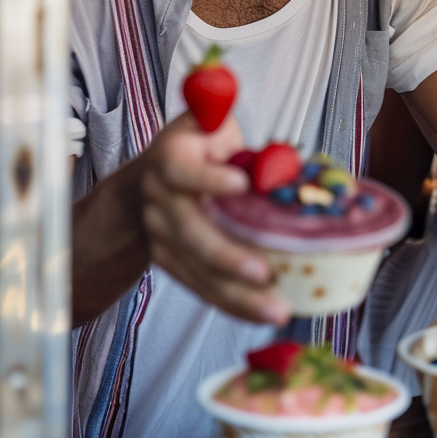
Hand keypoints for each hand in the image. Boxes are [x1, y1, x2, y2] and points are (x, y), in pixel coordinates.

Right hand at [134, 112, 290, 324]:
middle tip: (263, 272)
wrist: (153, 175)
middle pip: (189, 231)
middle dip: (227, 255)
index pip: (182, 169)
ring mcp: (160, 234)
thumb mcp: (216, 124)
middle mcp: (159, 198)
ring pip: (196, 268)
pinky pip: (201, 285)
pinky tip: (263, 312)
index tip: (241, 184)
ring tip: (276, 309)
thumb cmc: (201, 147)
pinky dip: (233, 302)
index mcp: (171, 157)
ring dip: (236, 294)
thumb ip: (238, 130)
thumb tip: (282, 156)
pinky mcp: (170, 261)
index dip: (209, 178)